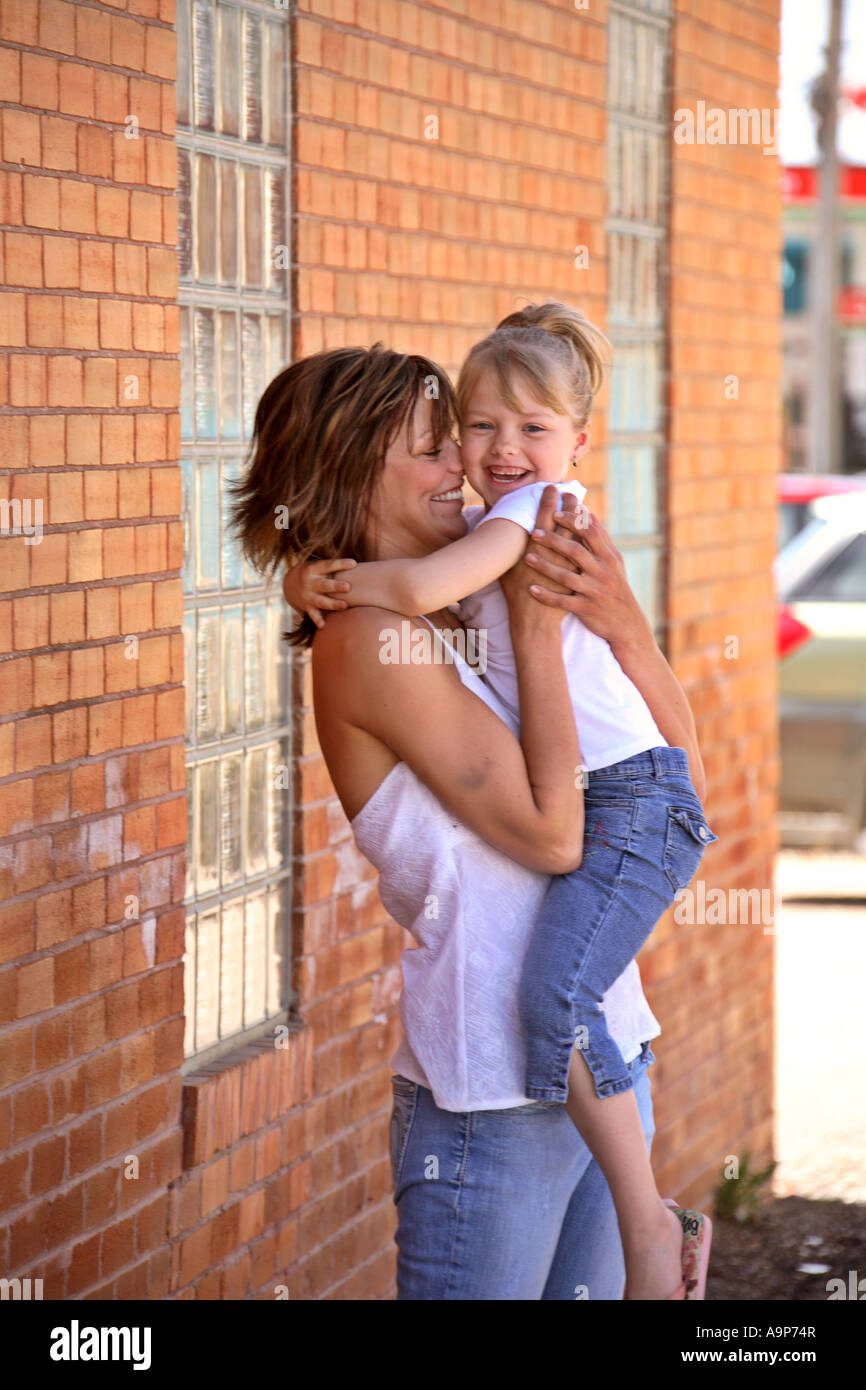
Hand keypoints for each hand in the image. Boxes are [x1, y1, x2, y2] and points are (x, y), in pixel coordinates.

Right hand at [282, 556, 356, 629]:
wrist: (290, 584)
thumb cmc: (314, 572)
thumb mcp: (318, 565)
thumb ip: (333, 566)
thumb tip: (358, 564)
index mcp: (314, 569)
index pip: (328, 565)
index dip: (340, 564)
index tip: (353, 563)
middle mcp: (310, 582)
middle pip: (324, 585)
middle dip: (335, 586)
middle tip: (348, 587)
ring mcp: (308, 595)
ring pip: (321, 601)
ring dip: (332, 604)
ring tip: (345, 606)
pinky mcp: (307, 606)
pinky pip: (313, 614)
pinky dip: (317, 620)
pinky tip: (323, 625)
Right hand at [500, 485, 577, 627]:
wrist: (536, 618)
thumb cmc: (515, 592)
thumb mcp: (504, 566)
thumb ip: (500, 545)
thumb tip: (488, 528)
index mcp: (535, 545)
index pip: (544, 513)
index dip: (549, 498)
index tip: (552, 487)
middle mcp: (554, 550)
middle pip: (567, 518)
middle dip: (570, 503)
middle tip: (571, 493)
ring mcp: (569, 560)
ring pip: (580, 532)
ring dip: (582, 518)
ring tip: (582, 508)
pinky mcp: (579, 571)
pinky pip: (588, 549)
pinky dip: (590, 537)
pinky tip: (590, 531)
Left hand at [523, 508, 649, 647]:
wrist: (625, 623)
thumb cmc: (615, 586)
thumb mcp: (614, 562)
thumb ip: (600, 538)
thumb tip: (586, 512)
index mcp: (609, 557)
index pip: (590, 532)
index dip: (572, 520)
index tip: (554, 512)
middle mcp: (602, 572)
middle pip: (576, 551)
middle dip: (554, 540)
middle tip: (534, 532)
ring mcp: (594, 591)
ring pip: (566, 576)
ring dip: (545, 567)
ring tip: (527, 558)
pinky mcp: (586, 608)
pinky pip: (563, 602)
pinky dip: (547, 596)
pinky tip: (532, 589)